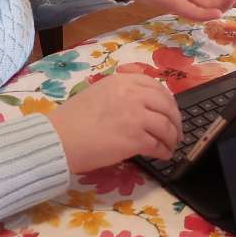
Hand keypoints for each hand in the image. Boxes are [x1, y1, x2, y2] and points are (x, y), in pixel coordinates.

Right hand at [46, 74, 181, 173]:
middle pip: (167, 106)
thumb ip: (120, 93)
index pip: (156, 87)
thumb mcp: (98, 93)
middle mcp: (133, 94)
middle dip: (176, 120)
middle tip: (177, 132)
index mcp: (122, 81)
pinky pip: (158, 145)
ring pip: (166, 126)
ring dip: (172, 138)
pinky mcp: (135, 138)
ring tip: (171, 146)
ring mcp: (136, 116)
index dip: (167, 101)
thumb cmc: (72, 119)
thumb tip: (141, 105)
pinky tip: (163, 155)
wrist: (58, 139)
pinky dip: (164, 151)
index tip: (170, 111)